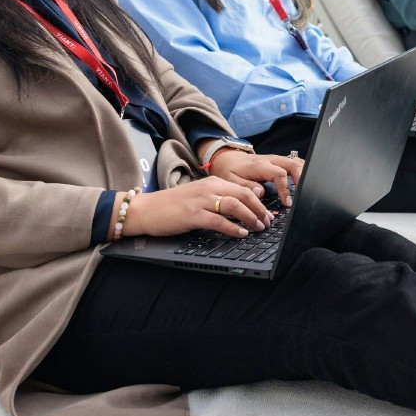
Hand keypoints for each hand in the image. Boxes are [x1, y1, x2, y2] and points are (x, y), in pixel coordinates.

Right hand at [124, 176, 269, 237]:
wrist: (146, 209)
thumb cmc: (172, 205)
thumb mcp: (198, 196)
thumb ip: (218, 198)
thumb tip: (241, 208)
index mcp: (212, 182)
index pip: (243, 188)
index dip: (260, 201)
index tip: (268, 213)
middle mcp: (209, 188)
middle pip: (244, 195)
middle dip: (260, 210)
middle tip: (268, 222)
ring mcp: (201, 201)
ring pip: (235, 205)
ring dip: (251, 217)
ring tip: (259, 228)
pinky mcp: (193, 214)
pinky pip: (219, 221)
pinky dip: (234, 228)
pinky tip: (241, 233)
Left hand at [211, 150, 304, 206]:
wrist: (228, 159)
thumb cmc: (230, 171)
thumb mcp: (232, 181)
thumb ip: (246, 187)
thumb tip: (261, 193)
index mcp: (259, 165)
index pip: (278, 174)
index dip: (285, 189)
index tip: (287, 203)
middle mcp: (270, 160)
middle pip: (292, 164)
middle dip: (301, 179)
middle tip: (303, 195)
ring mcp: (276, 159)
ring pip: (296, 162)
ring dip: (303, 174)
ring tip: (306, 189)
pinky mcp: (279, 161)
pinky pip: (294, 162)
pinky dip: (301, 170)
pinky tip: (304, 181)